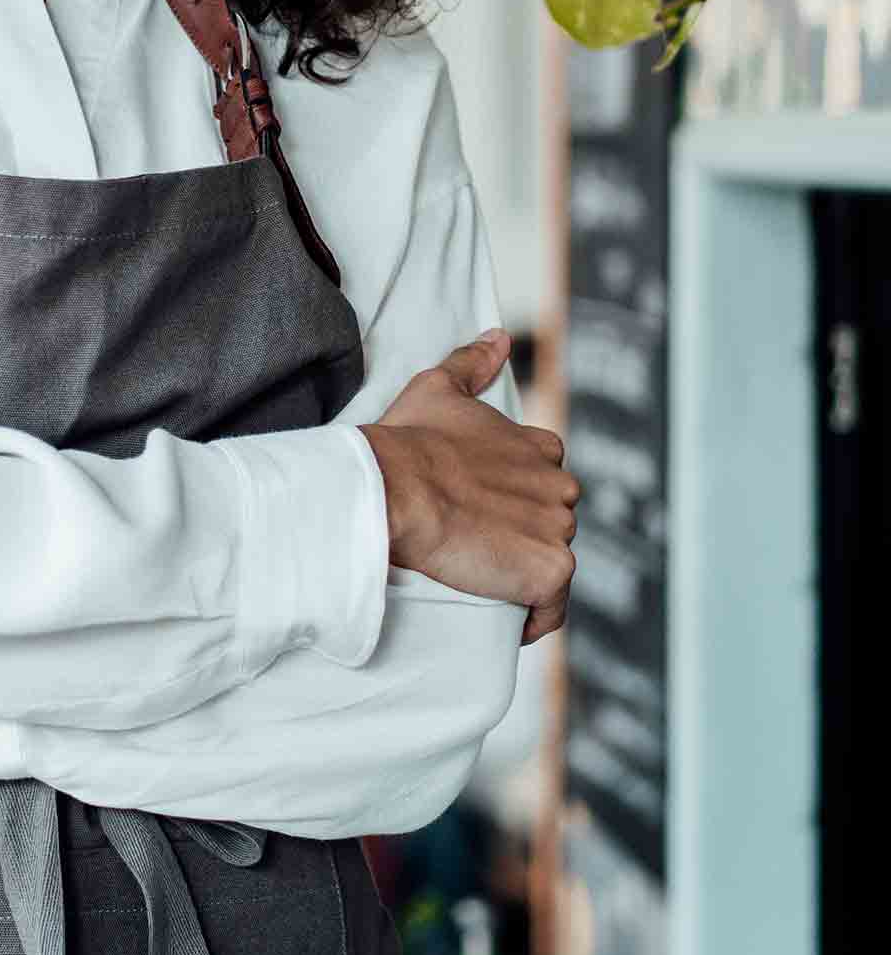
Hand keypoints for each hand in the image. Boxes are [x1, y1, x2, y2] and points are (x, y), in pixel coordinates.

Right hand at [358, 329, 580, 646]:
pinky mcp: (552, 571)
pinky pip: (552, 608)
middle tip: (470, 550)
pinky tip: (501, 616)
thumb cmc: (407, 441)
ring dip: (521, 575)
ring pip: (550, 564)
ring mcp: (558, 530)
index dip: (511, 500)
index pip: (543, 481)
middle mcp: (560, 487)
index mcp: (540, 448)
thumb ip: (472, 361)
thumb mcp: (436, 389)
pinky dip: (533, 617)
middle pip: (549, 524)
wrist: (394, 490)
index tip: (477, 512)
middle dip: (519, 538)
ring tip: (476, 581)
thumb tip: (500, 337)